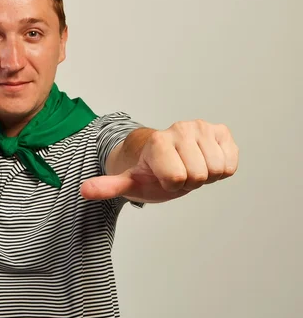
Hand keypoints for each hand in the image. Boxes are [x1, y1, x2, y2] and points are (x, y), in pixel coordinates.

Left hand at [80, 120, 238, 203]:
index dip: (170, 184)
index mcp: (158, 141)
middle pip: (198, 175)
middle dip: (189, 180)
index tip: (162, 176)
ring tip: (189, 166)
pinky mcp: (221, 131)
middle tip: (177, 171)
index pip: (176, 178)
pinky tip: (205, 161)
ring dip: (205, 174)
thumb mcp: (128, 181)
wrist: (164, 155)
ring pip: (217, 169)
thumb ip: (108, 186)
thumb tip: (84, 190)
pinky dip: (222, 168)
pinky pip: (231, 163)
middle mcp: (181, 128)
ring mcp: (202, 127)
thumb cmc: (148, 170)